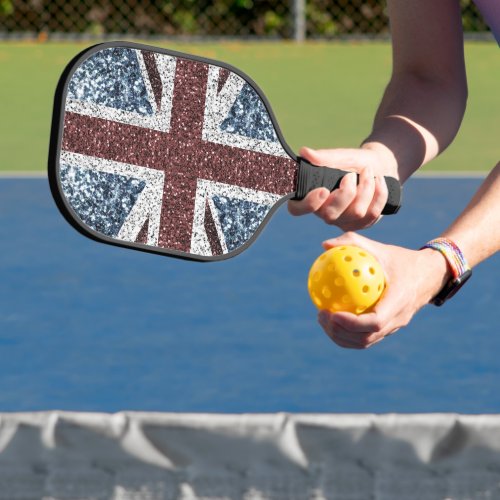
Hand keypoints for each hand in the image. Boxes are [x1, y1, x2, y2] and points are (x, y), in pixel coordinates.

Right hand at [288, 145, 397, 230]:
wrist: (379, 166)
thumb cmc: (354, 162)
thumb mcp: (341, 156)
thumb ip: (324, 157)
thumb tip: (305, 152)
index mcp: (312, 196)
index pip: (297, 209)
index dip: (308, 204)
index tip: (323, 190)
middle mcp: (324, 212)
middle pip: (330, 215)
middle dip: (346, 193)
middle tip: (351, 175)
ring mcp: (343, 221)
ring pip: (356, 213)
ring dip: (366, 188)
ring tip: (368, 172)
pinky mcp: (362, 224)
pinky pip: (372, 214)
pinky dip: (379, 193)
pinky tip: (379, 181)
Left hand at [316, 232, 450, 348]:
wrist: (429, 275)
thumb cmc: (401, 259)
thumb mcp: (380, 248)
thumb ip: (353, 243)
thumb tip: (325, 245)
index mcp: (399, 301)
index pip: (375, 322)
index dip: (352, 323)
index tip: (332, 313)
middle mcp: (398, 319)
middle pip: (366, 338)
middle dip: (340, 332)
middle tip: (321, 315)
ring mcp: (394, 327)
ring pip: (365, 342)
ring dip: (341, 336)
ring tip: (322, 319)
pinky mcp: (389, 329)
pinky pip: (366, 337)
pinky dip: (347, 334)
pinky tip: (332, 318)